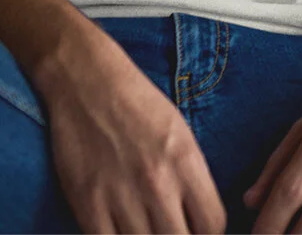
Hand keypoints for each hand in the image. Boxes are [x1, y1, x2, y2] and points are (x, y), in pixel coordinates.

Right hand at [37, 25, 227, 233]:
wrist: (88, 81)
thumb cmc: (138, 104)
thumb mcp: (181, 134)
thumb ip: (192, 178)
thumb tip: (200, 219)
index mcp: (186, 162)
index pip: (214, 224)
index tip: (198, 232)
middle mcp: (158, 183)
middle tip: (169, 231)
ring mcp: (121, 196)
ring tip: (146, 230)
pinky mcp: (87, 204)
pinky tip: (119, 232)